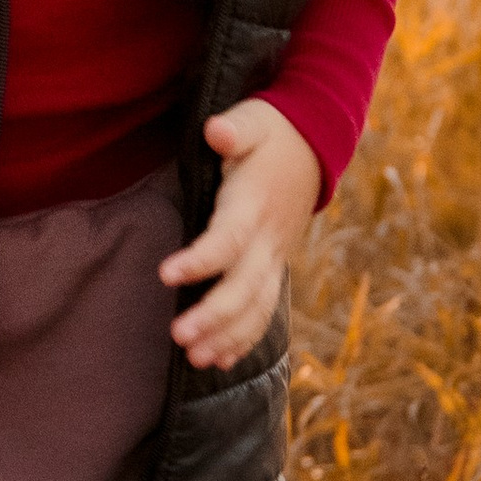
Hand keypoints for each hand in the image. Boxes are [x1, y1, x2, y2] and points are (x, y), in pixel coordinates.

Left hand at [160, 98, 320, 371]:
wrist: (314, 148)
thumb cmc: (271, 134)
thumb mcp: (253, 121)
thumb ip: (234, 129)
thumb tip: (216, 131)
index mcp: (254, 203)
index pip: (229, 238)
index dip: (202, 259)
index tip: (167, 274)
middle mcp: (268, 238)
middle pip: (245, 285)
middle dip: (214, 315)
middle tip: (179, 336)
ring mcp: (275, 257)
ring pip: (256, 306)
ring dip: (227, 336)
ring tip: (194, 358)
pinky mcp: (274, 267)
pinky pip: (264, 310)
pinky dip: (244, 338)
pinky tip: (219, 360)